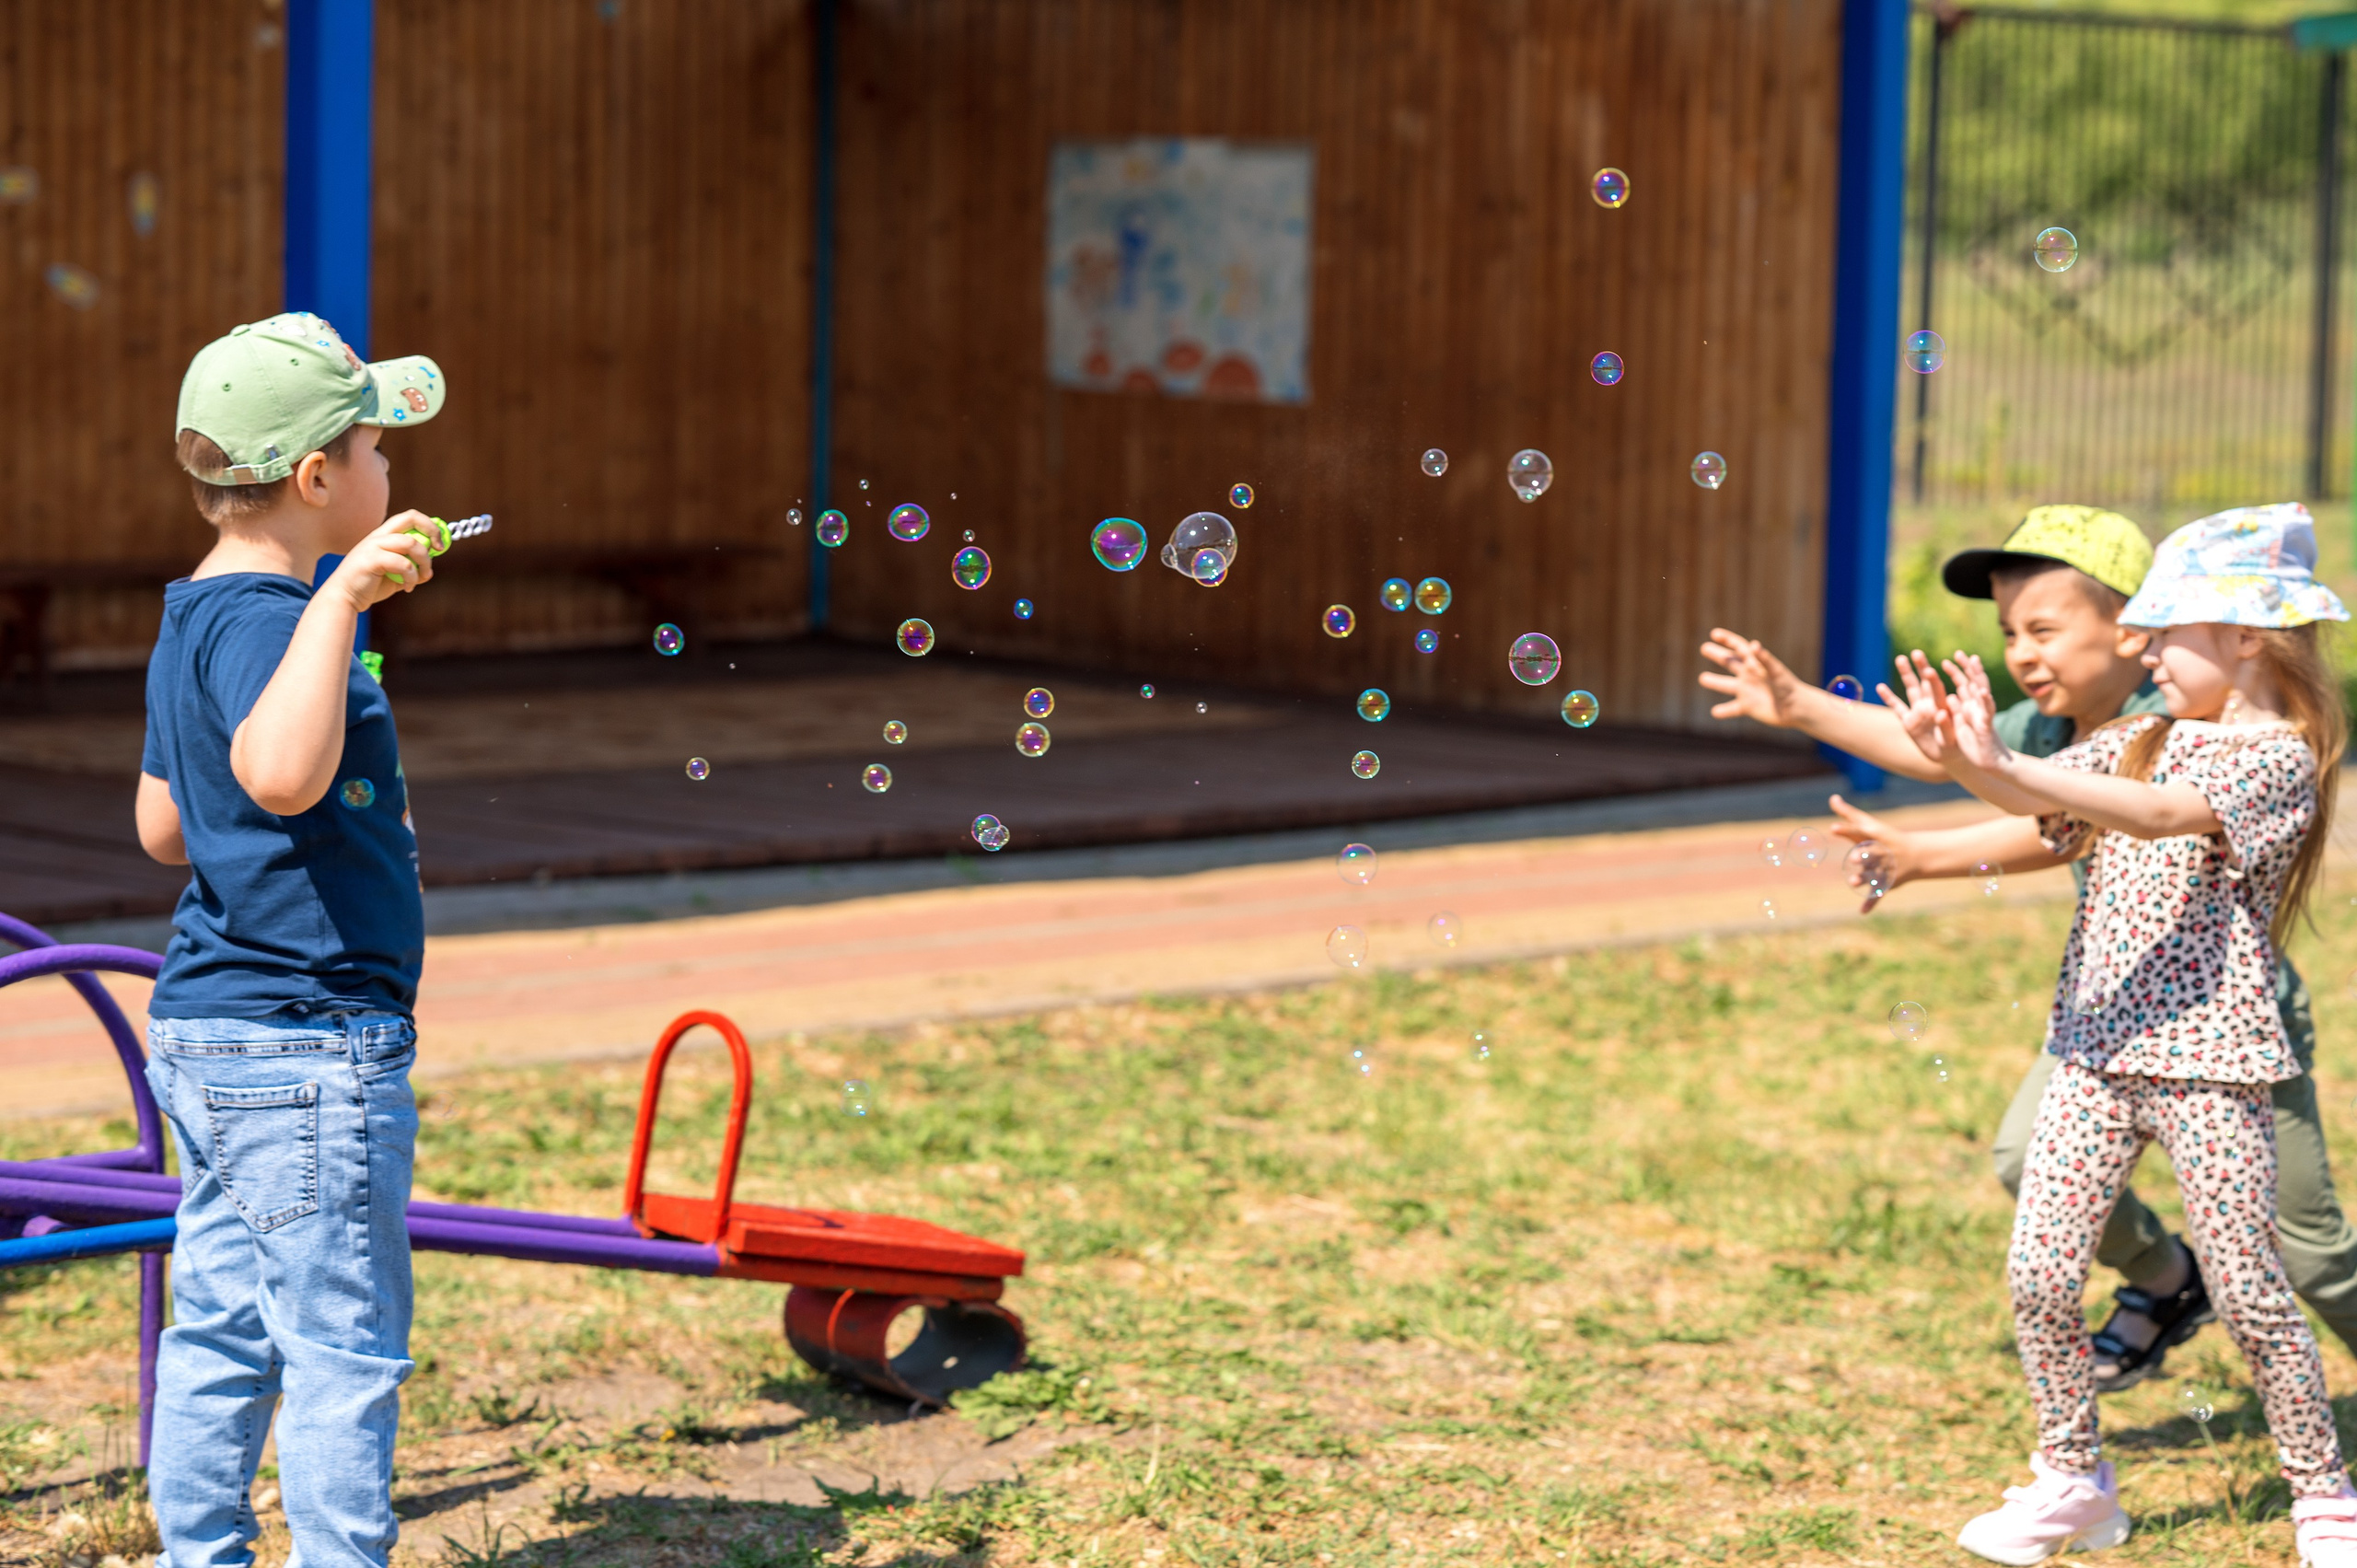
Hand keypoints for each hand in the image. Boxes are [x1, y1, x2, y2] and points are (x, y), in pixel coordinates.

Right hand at [327, 511, 436, 611]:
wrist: (345, 598)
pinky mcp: (371, 560)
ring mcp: (373, 546)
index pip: (410, 517)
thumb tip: (429, 571)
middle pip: (410, 517)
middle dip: (431, 530)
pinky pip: (403, 563)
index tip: (440, 544)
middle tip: (438, 549)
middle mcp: (378, 536)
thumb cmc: (369, 586)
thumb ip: (411, 569)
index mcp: (384, 535)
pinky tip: (407, 587)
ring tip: (421, 578)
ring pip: (411, 543)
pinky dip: (412, 577)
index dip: (430, 526)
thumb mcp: (395, 576)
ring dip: (424, 562)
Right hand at [1698, 629, 1811, 726]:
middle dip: (1718, 654)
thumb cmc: (1788, 687)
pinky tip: (1715, 712)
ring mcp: (1747, 691)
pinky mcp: (1748, 707)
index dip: (1727, 639)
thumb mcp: (1776, 671)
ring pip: (1727, 685)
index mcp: (1756, 664)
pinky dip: (1723, 711)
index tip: (1714, 634)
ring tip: (1703, 678)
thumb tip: (1753, 644)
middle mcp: (1749, 676)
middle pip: (1730, 662)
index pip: (1739, 648)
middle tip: (1704, 647)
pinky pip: (1732, 709)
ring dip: (1715, 682)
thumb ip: (1764, 659)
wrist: (1797, 708)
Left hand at [1827, 794, 1918, 913]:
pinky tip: (1862, 911)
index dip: (1846, 830)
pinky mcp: (1887, 883)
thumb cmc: (1886, 837)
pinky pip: (1879, 894)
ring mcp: (1884, 869)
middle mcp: (1880, 853)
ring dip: (1864, 879)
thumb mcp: (1869, 824)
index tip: (1832, 827)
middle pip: (1870, 854)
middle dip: (1863, 856)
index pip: (1858, 832)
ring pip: (1872, 875)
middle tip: (1854, 857)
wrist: (1916, 855)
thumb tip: (1832, 798)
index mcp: (1874, 837)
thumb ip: (1849, 813)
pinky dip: (1871, 903)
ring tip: (1853, 882)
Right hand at [1876, 650, 1953, 768]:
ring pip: (1910, 689)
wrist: (1948, 756)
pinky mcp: (1908, 723)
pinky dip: (1889, 698)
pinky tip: (1880, 687)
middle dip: (1920, 667)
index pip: (1937, 690)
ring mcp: (1918, 712)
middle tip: (1916, 652)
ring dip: (1906, 674)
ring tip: (1901, 658)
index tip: (1929, 669)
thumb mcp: (1952, 739)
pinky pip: (1897, 707)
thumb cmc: (1955, 747)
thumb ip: (1947, 726)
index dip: (1933, 680)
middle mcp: (1930, 706)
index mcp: (1942, 707)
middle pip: (1924, 682)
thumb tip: (1940, 714)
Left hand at [1939, 653, 2013, 773]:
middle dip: (1967, 668)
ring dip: (1978, 678)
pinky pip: (1987, 712)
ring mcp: (1983, 715)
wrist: (1988, 763)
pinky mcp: (1986, 727)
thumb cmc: (1974, 743)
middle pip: (1974, 683)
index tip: (1948, 659)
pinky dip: (1986, 702)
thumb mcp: (1961, 725)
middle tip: (1959, 653)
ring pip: (1982, 692)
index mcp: (1969, 706)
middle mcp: (1978, 708)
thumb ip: (1957, 711)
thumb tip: (1950, 696)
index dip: (1957, 671)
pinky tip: (1983, 692)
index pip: (1964, 685)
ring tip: (1974, 663)